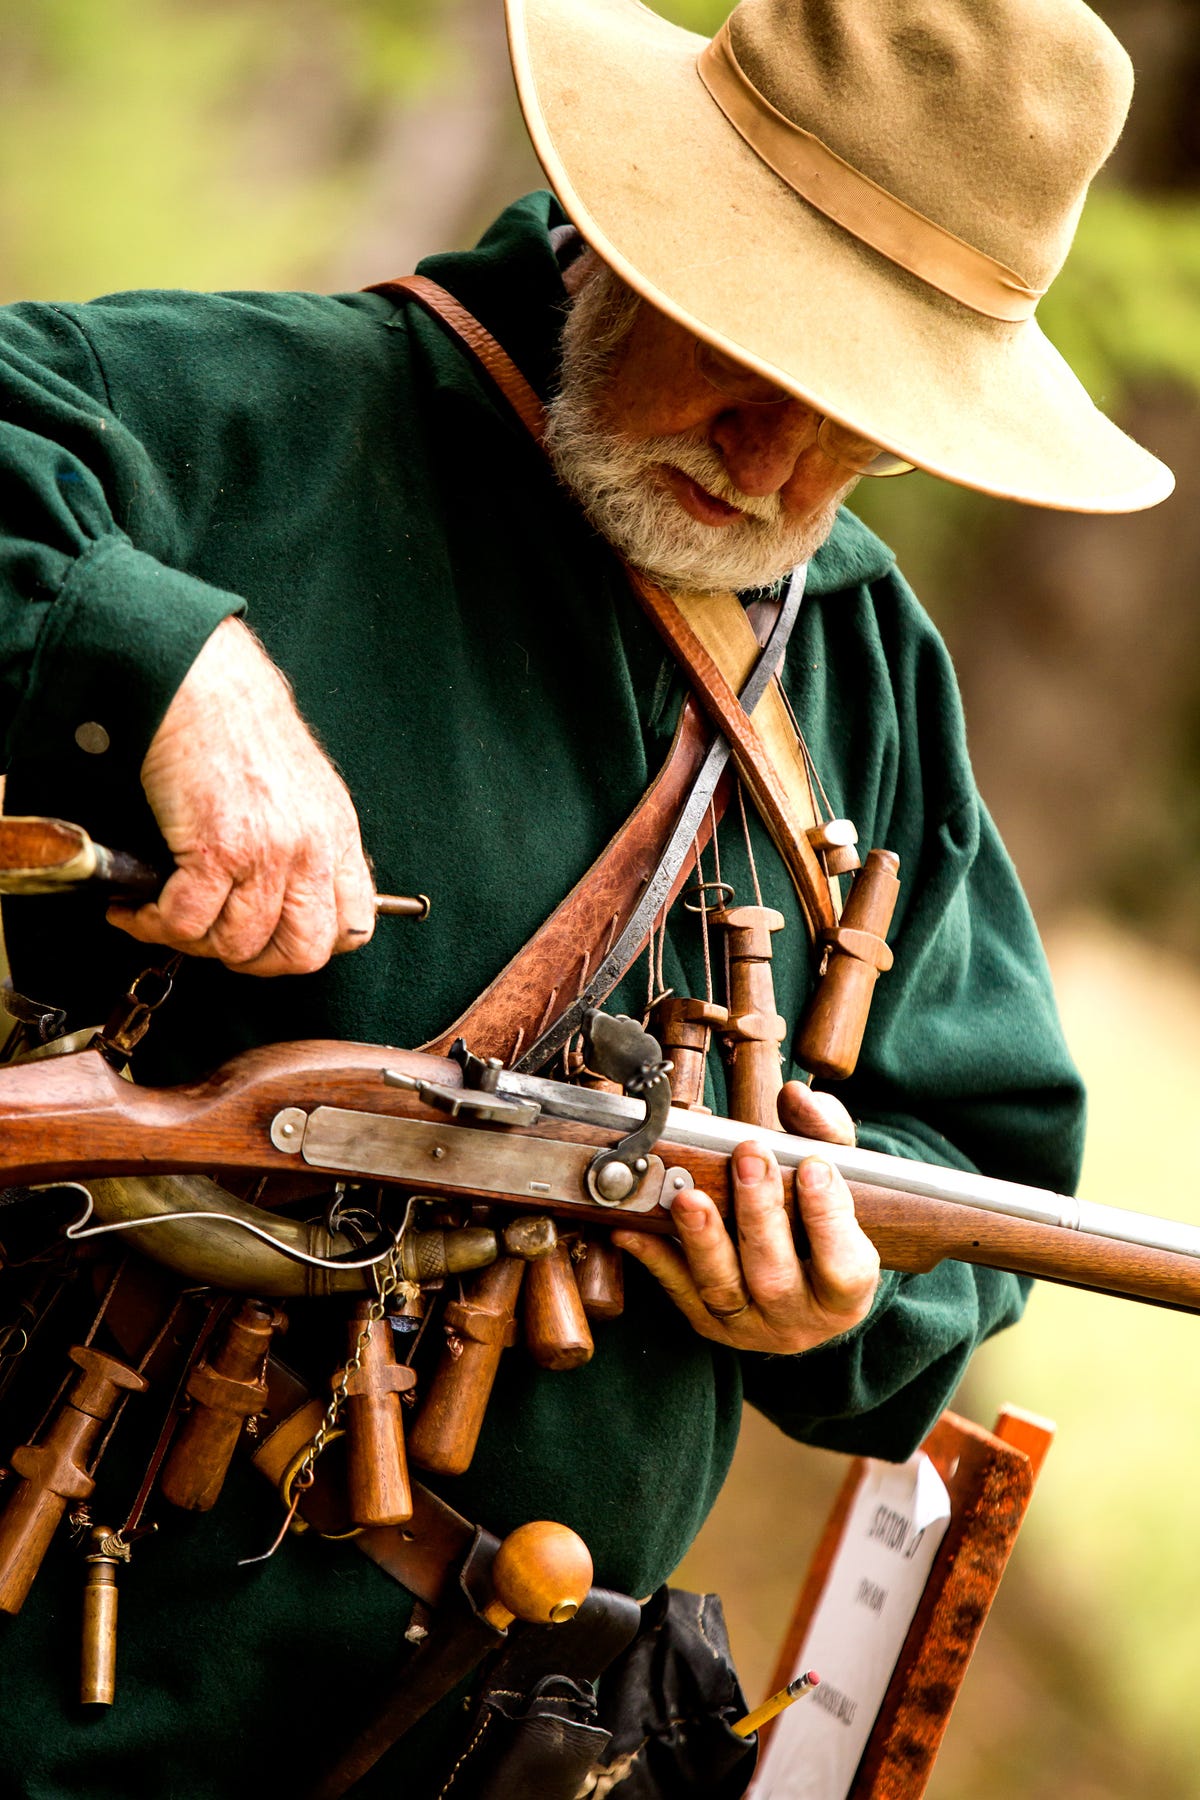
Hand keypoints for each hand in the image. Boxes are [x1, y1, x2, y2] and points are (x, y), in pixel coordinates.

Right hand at [106, 618, 375, 975]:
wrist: (201, 684)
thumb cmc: (240, 726)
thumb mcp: (303, 788)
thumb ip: (308, 842)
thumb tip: (290, 895)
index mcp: (336, 836)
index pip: (352, 928)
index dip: (309, 945)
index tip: (272, 941)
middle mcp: (310, 850)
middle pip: (301, 953)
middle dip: (253, 961)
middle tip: (216, 941)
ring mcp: (266, 854)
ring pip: (235, 945)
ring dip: (192, 941)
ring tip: (165, 917)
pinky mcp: (215, 850)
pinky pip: (186, 922)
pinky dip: (154, 923)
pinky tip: (138, 907)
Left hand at [612, 1082, 878, 1352]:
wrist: (804, 1283)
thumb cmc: (826, 1224)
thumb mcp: (844, 1178)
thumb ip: (824, 1133)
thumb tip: (797, 1097)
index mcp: (847, 1292)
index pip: (843, 1265)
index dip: (828, 1216)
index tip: (812, 1166)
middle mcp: (801, 1319)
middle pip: (775, 1275)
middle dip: (759, 1213)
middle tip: (749, 1157)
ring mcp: (751, 1327)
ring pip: (722, 1289)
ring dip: (702, 1239)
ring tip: (688, 1196)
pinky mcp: (709, 1324)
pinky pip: (678, 1292)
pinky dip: (655, 1258)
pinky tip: (634, 1228)